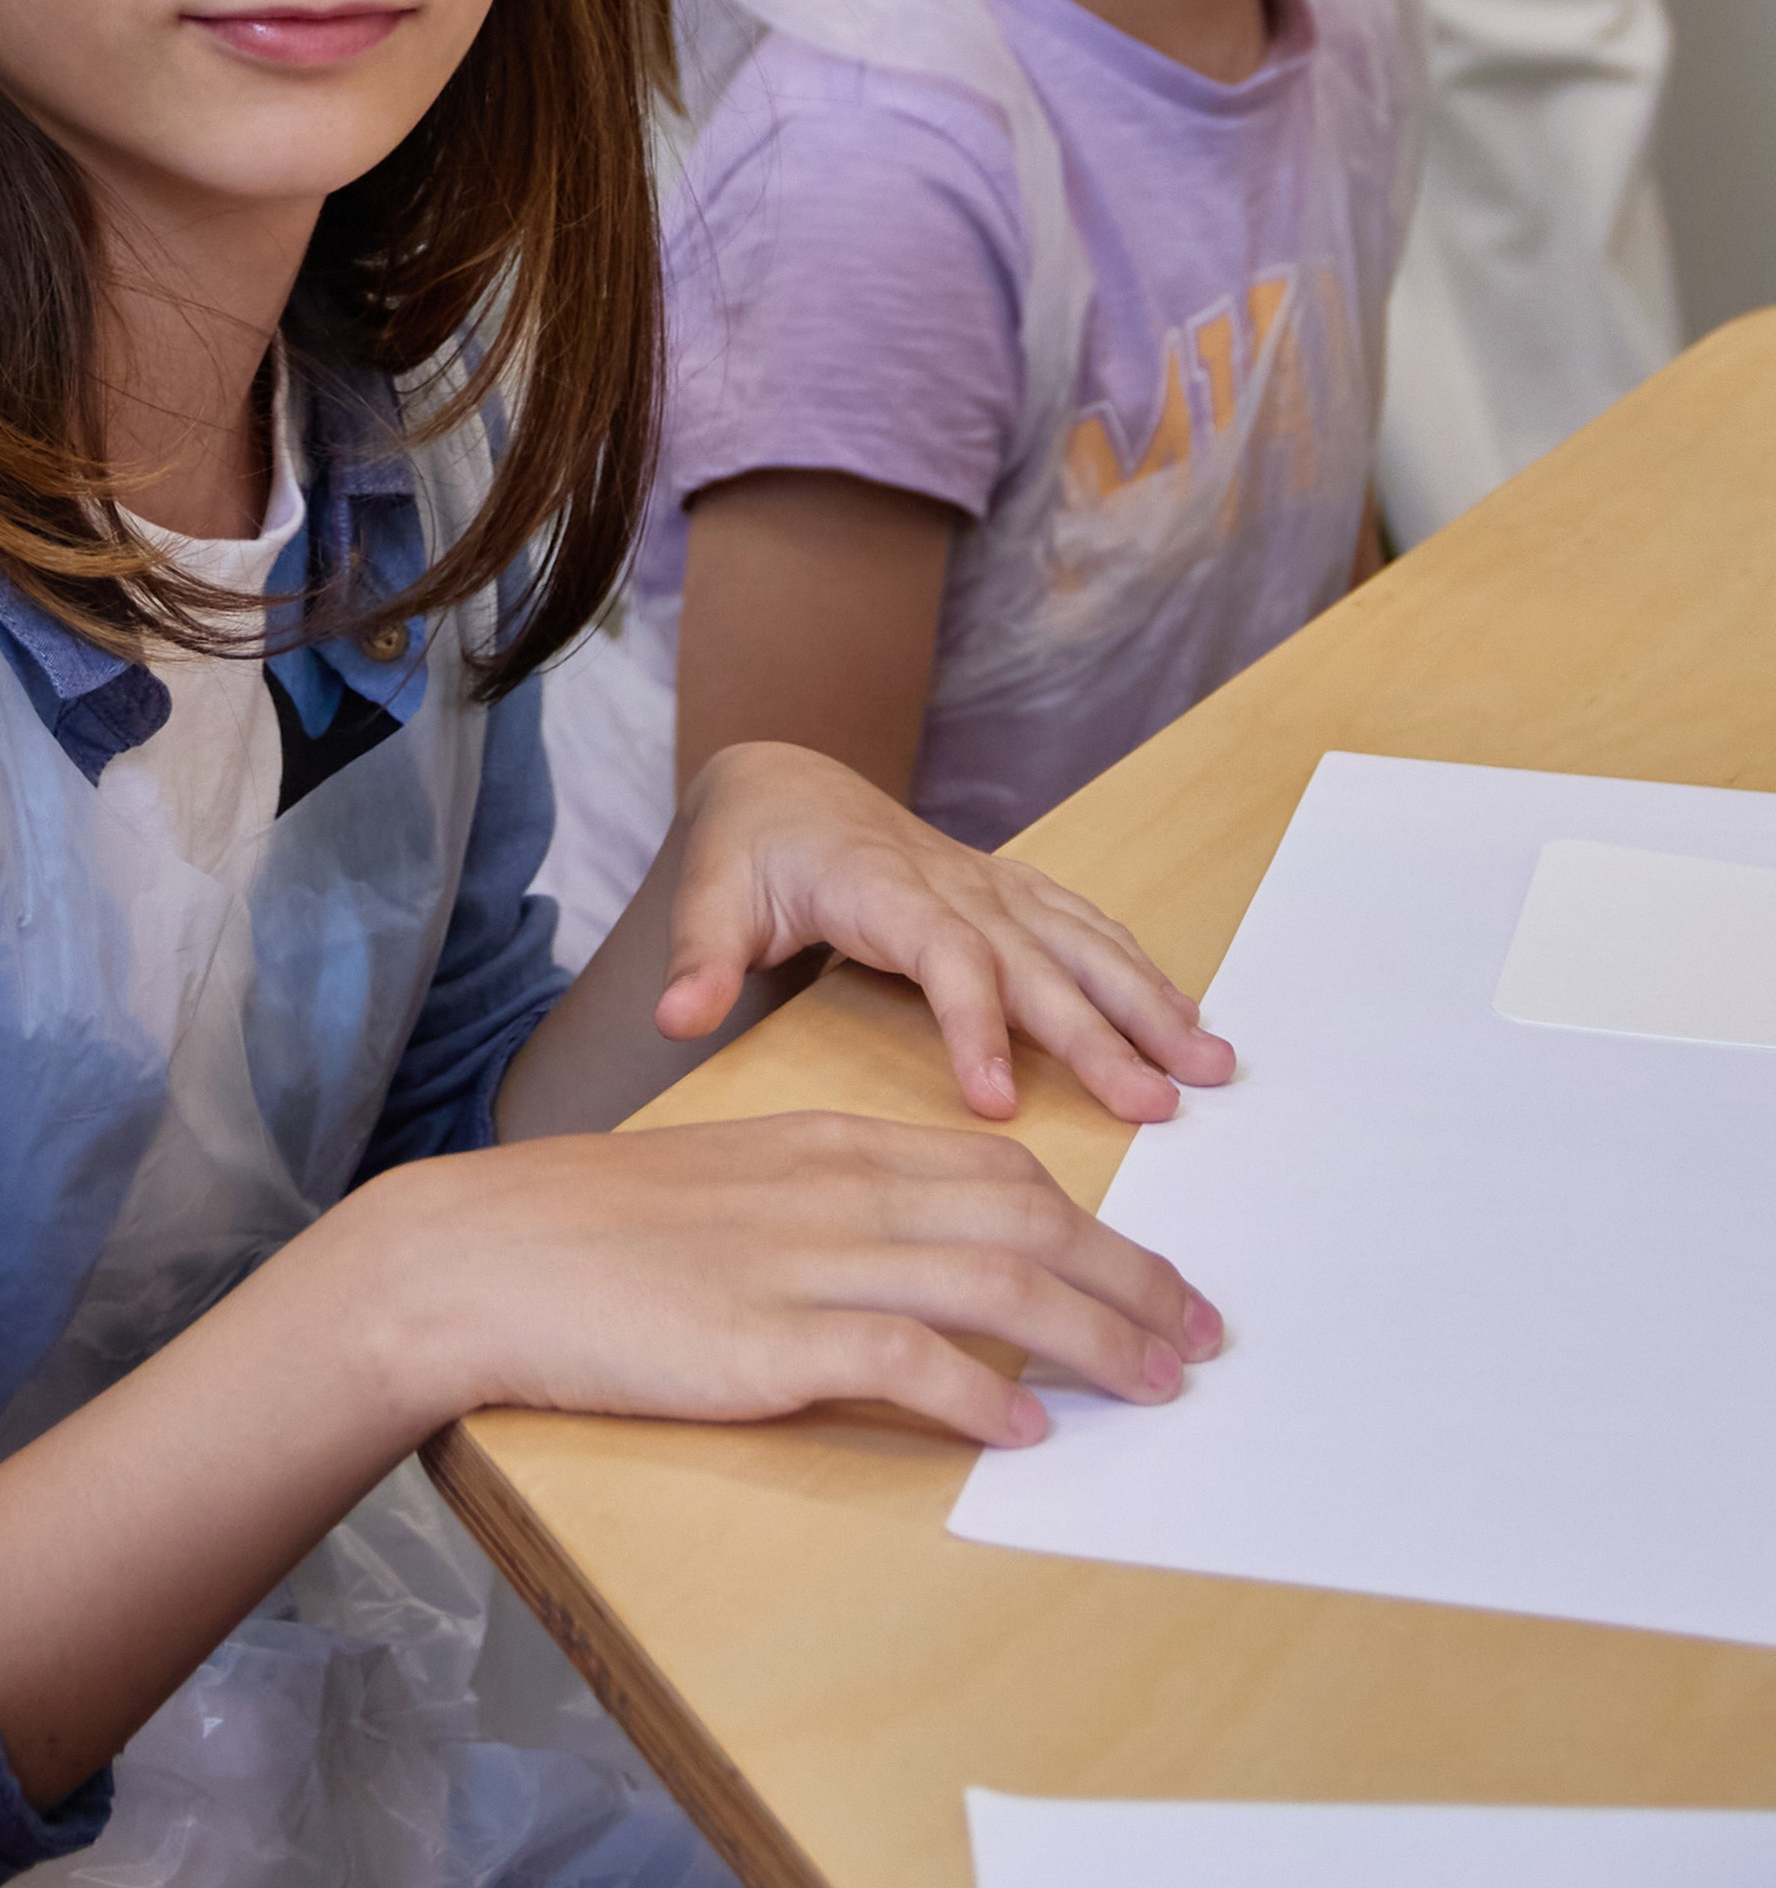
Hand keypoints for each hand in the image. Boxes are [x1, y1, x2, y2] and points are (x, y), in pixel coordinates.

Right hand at [390, 1111, 1221, 1451]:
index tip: (1158, 1276)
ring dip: (1092, 1334)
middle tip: (1203, 1335)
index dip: (1095, 1225)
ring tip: (1158, 1381)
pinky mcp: (762, 1338)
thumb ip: (821, 1212)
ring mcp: (800, 1262)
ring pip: (990, 1281)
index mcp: (825, 1145)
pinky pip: (902, 1358)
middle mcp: (832, 1189)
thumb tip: (903, 1266)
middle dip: (1129, 1278)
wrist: (483, 1252)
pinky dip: (979, 1391)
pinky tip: (1027, 1429)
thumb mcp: (729, 1189)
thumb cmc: (593, 1231)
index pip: (997, 1170)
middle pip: (1023, 1220)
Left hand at [656, 741, 1235, 1124]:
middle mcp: (954, 884)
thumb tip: (676, 1016)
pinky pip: (1087, 929)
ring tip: (1211, 1066)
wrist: (785, 784)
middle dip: (1102, 1034)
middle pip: (1039, 963)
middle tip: (1158, 1104)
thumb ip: (700, 956)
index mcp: (884, 889)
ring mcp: (991, 887)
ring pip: (1083, 943)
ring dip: (1150, 1003)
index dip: (976, 1026)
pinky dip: (1143, 972)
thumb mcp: (710, 894)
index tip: (1001, 1103)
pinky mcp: (1009, 895)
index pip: (946, 957)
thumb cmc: (750, 850)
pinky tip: (1188, 1020)